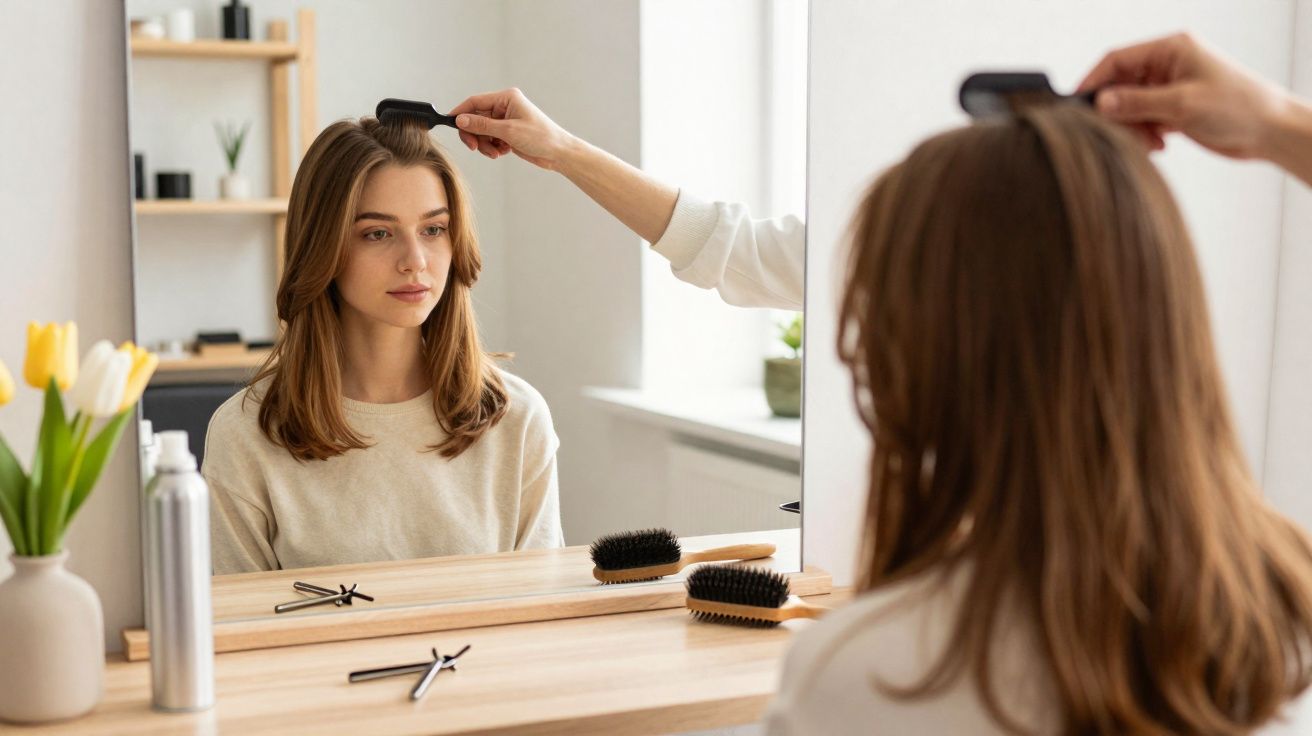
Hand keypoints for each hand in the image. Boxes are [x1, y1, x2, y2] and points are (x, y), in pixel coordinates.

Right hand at [448, 88, 574, 169]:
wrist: (558, 153)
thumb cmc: (540, 137)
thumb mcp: (508, 131)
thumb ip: (482, 125)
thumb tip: (461, 120)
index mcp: (506, 98)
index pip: (475, 102)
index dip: (461, 113)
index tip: (451, 125)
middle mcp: (505, 106)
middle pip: (476, 118)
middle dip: (475, 134)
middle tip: (474, 147)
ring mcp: (506, 120)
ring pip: (482, 131)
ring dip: (484, 144)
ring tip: (495, 153)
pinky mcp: (508, 133)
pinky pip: (490, 139)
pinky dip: (492, 147)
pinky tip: (503, 152)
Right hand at [1079, 32, 1291, 158]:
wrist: (1269, 131)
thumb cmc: (1238, 106)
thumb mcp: (1182, 104)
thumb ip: (1137, 103)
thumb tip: (1100, 103)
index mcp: (1170, 49)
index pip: (1117, 60)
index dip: (1095, 82)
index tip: (1079, 106)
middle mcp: (1167, 65)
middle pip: (1120, 85)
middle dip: (1118, 112)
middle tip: (1121, 133)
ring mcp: (1169, 87)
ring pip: (1129, 107)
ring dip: (1132, 128)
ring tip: (1149, 142)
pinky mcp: (1172, 109)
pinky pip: (1142, 120)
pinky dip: (1143, 134)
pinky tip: (1158, 145)